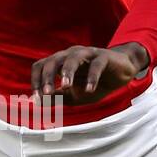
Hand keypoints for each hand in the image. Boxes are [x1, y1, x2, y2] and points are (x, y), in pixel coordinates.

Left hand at [31, 42, 149, 106]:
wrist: (121, 73)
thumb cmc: (93, 84)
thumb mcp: (73, 96)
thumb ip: (56, 98)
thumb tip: (37, 103)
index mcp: (60, 62)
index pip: (40, 66)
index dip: (36, 82)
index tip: (36, 99)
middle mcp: (70, 55)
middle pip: (53, 61)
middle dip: (48, 77)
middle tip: (47, 94)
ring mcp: (87, 53)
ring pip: (72, 59)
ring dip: (67, 72)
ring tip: (65, 87)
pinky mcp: (104, 56)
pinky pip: (96, 65)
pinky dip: (92, 77)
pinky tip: (90, 90)